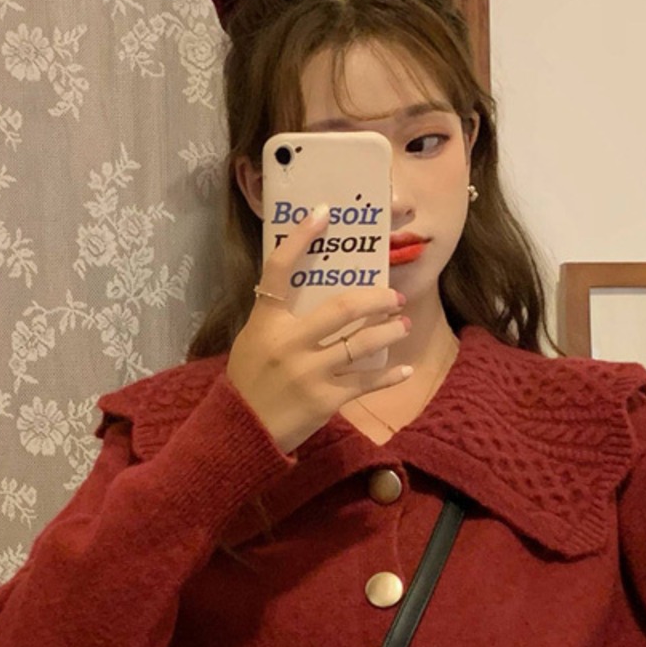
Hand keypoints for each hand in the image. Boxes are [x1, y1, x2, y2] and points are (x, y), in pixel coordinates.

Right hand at [226, 205, 413, 454]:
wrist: (240, 433)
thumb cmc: (248, 383)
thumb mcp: (253, 341)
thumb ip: (279, 319)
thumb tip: (314, 295)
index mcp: (266, 322)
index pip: (279, 270)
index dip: (300, 238)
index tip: (324, 213)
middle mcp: (288, 343)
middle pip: (342, 308)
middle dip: (376, 299)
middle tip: (393, 296)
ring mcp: (308, 372)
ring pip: (361, 343)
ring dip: (389, 331)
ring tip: (404, 324)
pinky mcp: (325, 400)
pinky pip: (365, 381)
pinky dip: (389, 375)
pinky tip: (404, 369)